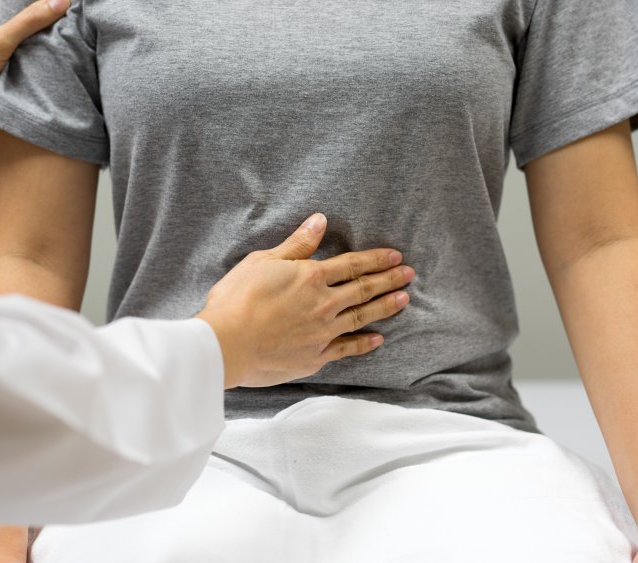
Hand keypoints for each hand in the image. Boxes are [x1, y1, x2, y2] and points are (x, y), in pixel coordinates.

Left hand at [0, 0, 69, 163]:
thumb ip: (28, 21)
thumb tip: (59, 1)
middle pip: (13, 23)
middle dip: (36, 21)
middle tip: (63, 19)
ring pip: (17, 49)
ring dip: (36, 49)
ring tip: (63, 44)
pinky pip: (18, 73)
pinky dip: (31, 72)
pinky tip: (48, 73)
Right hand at [197, 213, 413, 388]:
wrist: (227, 344)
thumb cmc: (237, 300)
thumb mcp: (262, 262)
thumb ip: (296, 245)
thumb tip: (319, 221)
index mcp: (310, 277)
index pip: (351, 265)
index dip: (375, 259)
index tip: (395, 256)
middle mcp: (323, 304)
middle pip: (363, 289)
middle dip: (388, 280)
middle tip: (409, 275)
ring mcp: (322, 333)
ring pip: (361, 317)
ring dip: (384, 307)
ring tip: (404, 300)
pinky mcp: (315, 358)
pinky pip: (347, 349)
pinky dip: (364, 344)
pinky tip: (378, 340)